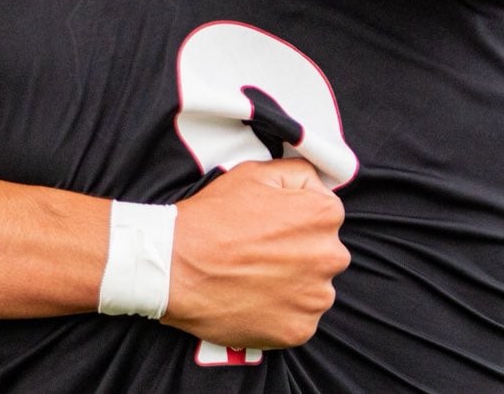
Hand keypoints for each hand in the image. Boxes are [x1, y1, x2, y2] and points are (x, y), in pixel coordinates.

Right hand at [162, 159, 348, 349]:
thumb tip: (317, 183)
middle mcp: (330, 257)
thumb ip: (298, 173)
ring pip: (314, 288)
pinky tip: (254, 298)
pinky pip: (299, 319)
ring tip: (254, 276)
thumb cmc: (212, 218)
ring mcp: (315, 298)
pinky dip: (281, 312)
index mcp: (324, 215)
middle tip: (260, 252)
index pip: (326, 214)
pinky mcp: (298, 330)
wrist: (173, 265)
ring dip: (293, 284)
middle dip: (300, 252)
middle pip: (324, 252)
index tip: (273, 226)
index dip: (297, 217)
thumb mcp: (255, 173)